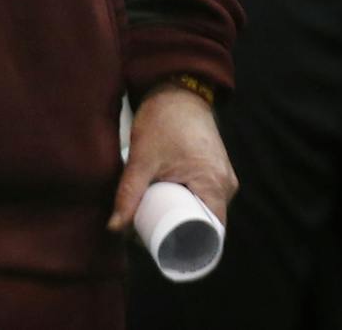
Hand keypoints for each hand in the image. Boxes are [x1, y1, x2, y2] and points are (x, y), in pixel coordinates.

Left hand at [109, 83, 235, 233]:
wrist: (177, 88)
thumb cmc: (164, 121)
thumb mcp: (142, 160)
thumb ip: (128, 194)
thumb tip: (114, 228)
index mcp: (216, 186)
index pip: (212, 234)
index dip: (190, 248)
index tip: (166, 253)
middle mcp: (226, 184)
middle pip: (207, 224)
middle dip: (180, 235)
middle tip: (150, 237)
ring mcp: (223, 176)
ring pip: (205, 210)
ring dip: (183, 217)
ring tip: (154, 221)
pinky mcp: (216, 168)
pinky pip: (205, 196)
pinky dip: (188, 204)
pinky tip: (168, 206)